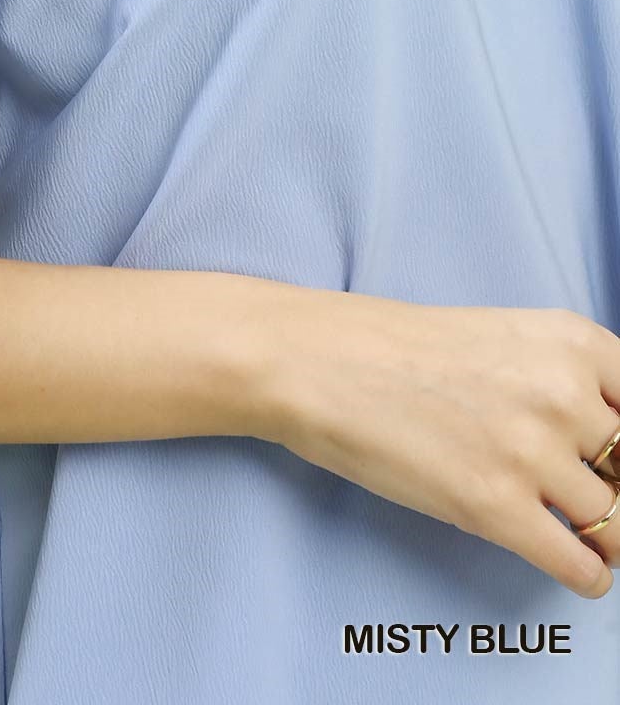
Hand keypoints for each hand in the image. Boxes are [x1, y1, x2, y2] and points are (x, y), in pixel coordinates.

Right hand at [262, 288, 619, 598]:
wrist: (323, 362)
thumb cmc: (403, 349)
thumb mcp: (510, 338)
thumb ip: (572, 380)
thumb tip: (616, 445)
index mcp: (573, 341)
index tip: (617, 464)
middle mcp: (564, 393)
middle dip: (618, 489)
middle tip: (590, 494)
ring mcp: (531, 451)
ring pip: (617, 522)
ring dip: (605, 536)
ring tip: (582, 534)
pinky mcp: (495, 506)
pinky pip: (581, 565)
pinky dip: (588, 575)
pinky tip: (574, 565)